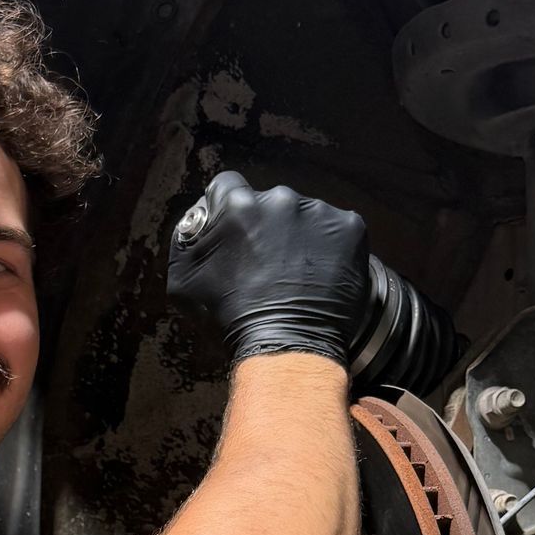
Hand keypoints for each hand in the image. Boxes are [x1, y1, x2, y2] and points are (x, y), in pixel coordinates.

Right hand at [168, 170, 369, 371]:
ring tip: (297, 275)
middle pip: (270, 201)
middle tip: (268, 265)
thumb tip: (201, 215)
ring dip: (300, 237)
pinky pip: (337, 230)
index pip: (227, 186)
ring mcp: (320, 212)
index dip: (228, 210)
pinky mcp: (350, 228)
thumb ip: (187, 237)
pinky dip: (330, 248)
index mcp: (239, 205)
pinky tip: (319, 274)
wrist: (287, 348)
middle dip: (267, 227)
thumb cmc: (231, 320)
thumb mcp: (184, 280)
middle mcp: (280, 199)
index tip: (237, 233)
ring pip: (305, 215)